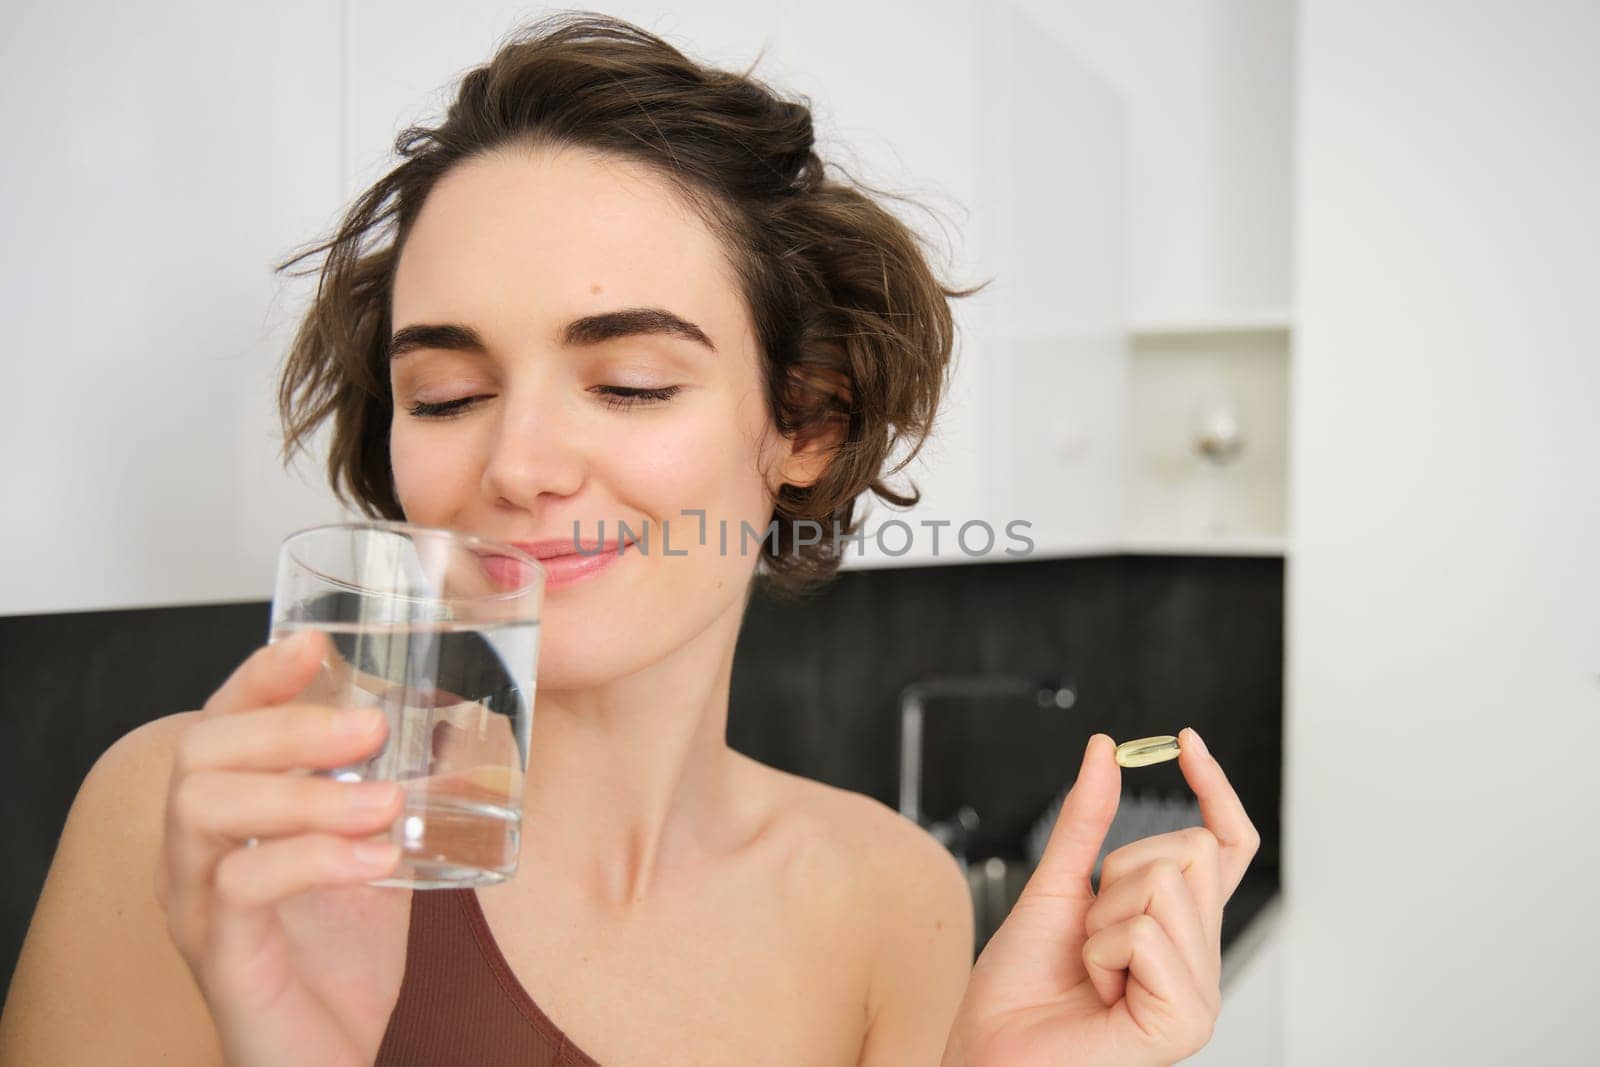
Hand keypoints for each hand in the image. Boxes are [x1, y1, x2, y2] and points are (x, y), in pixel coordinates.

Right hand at [155, 629, 412, 1066]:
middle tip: (371, 726)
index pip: (220, 722)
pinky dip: (314, 859)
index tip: (314, 643)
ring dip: (306, 792)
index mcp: (228, 816)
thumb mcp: (375, 853)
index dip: (259, 676)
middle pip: (201, 753)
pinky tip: (380, 861)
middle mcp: (194, 853)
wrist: (329, 1057)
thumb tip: (464, 726)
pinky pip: (239, 887)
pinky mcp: (221, 958)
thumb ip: (394, 794)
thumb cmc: (343, 955)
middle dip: (288, 727)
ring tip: (387, 800)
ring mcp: (196, 905)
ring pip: (207, 811)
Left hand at [940, 729, 1259, 1066]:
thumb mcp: (1053, 884)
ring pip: (1168, 883)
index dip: (1213, 789)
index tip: (1186, 741)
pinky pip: (1149, 932)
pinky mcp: (1187, 1021)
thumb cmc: (1020, 987)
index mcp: (1178, 927)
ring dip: (1103, 917)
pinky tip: (1098, 990)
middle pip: (1191, 849)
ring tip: (1091, 967)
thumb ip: (1084, 821)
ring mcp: (1199, 992)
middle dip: (1118, 874)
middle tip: (1090, 933)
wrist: (990, 1051)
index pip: (1223, 845)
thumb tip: (1105, 750)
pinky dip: (1103, 950)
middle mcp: (1199, 957)